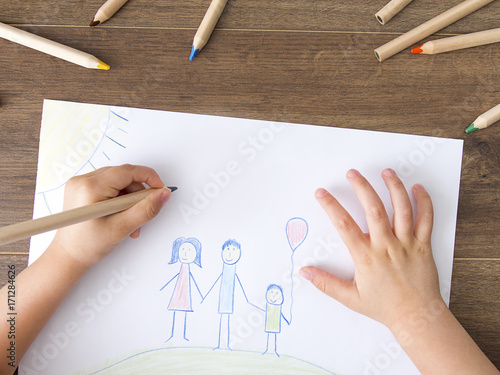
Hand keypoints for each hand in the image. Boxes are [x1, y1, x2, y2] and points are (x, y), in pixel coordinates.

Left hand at [52, 164, 170, 269]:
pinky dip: (119, 199)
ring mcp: (80, 184)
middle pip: (123, 176)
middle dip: (137, 194)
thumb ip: (146, 210)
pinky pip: (108, 185)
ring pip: (117, 181)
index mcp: (90, 187)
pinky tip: (119, 215)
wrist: (67, 256)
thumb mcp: (122, 228)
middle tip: (141, 214)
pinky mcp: (81, 189)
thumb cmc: (88, 245)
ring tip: (129, 220)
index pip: (127, 171)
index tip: (160, 189)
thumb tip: (163, 195)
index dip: (148, 177)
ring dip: (129, 198)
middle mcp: (82, 181)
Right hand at [300, 168, 443, 329]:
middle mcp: (386, 246)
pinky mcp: (423, 245)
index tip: (322, 193)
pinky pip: (426, 219)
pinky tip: (417, 188)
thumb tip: (304, 272)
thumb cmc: (384, 307)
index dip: (331, 205)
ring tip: (386, 172)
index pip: (344, 225)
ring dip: (393, 187)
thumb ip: (326, 283)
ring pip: (401, 209)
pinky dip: (423, 201)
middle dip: (362, 187)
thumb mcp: (350, 297)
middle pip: (373, 209)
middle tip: (353, 173)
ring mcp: (407, 244)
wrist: (417, 317)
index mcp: (366, 257)